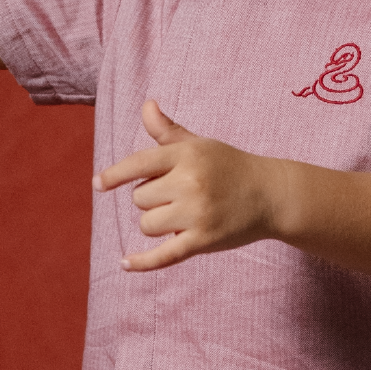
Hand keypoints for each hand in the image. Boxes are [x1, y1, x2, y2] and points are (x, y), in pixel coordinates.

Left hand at [95, 100, 280, 271]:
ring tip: (184, 215)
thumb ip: (168, 131)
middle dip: (152, 199)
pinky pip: (163, 255)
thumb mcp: (199, 145)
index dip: (115, 175)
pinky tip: (125, 264)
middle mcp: (190, 182)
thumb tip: (146, 106)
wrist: (271, 194)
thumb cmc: (230, 166)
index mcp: (186, 155)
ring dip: (157, 224)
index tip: (99, 184)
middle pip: (140, 198)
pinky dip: (143, 262)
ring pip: (147, 225)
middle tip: (180, 195)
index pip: (139, 164)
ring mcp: (196, 213)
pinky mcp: (203, 240)